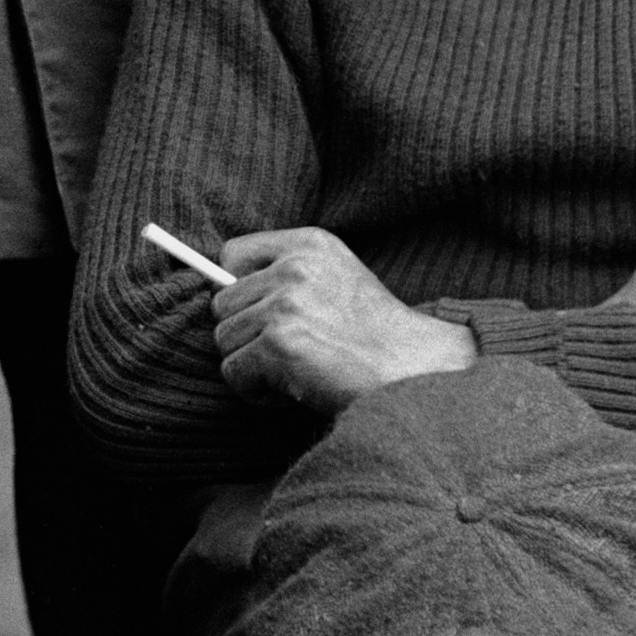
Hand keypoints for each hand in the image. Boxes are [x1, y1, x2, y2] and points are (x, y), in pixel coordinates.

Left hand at [209, 226, 479, 410]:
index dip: (239, 290)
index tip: (263, 315)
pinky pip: (233, 373)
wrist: (414, 372)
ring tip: (297, 370)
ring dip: (253, 365)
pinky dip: (258, 392)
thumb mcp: (337, 280)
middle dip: (247, 335)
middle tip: (290, 353)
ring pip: (224, 341)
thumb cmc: (376, 339)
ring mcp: (285, 303)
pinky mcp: (279, 343)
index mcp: (310, 244)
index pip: (232, 253)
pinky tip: (295, 388)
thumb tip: (221, 294)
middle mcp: (294, 266)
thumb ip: (287, 276)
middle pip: (222, 304)